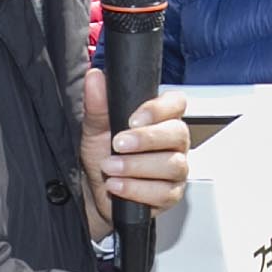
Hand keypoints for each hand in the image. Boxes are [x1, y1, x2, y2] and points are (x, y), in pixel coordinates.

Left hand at [80, 71, 192, 236]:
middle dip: (146, 139)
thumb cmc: (101, 156)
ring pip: (173, 165)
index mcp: (160, 119)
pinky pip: (164, 193)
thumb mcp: (94, 129)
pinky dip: (137, 189)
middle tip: (117, 144)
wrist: (93, 192)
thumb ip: (97, 104)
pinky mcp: (171, 194)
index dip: (159, 109)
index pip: (176, 103)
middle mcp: (174, 142)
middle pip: (178, 133)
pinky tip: (117, 186)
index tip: (132, 119)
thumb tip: (95, 77)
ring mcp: (175, 169)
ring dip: (136, 166)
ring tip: (110, 167)